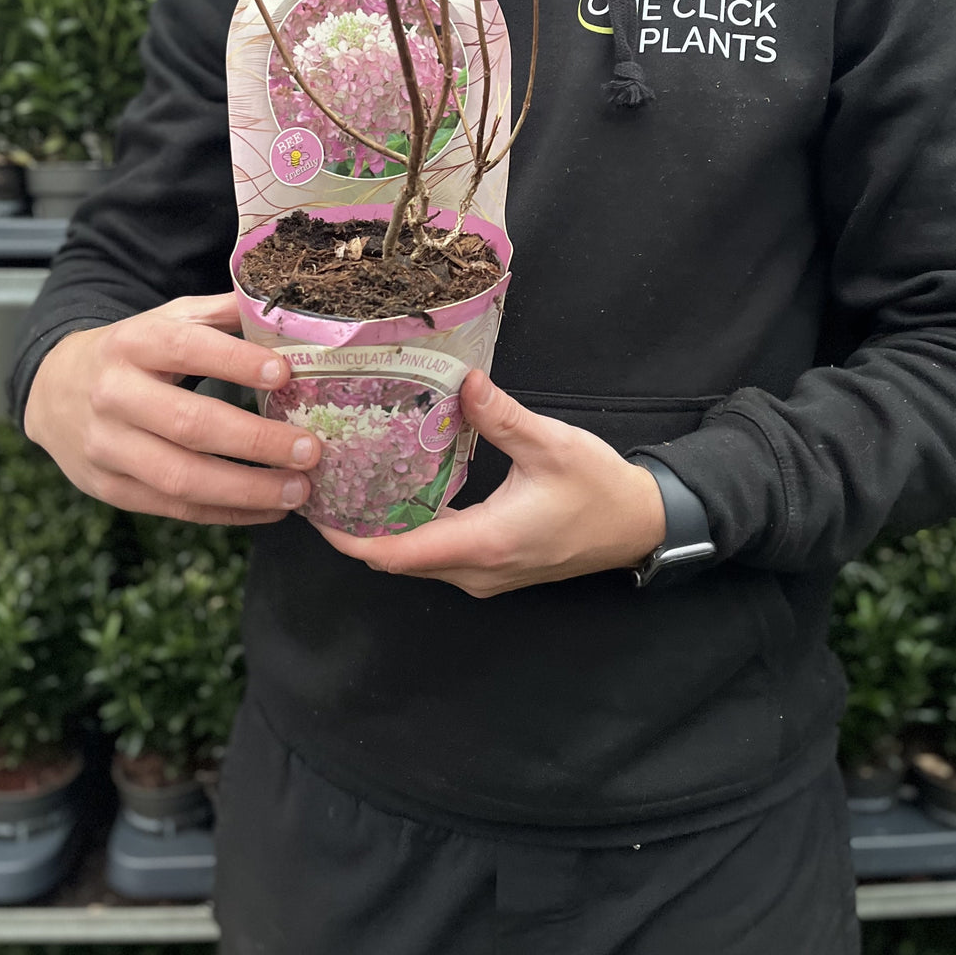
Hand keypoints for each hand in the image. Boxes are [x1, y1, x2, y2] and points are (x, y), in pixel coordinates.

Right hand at [24, 291, 319, 525]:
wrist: (54, 390)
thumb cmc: (132, 353)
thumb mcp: (168, 319)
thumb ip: (223, 313)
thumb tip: (289, 310)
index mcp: (133, 343)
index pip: (186, 348)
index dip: (235, 362)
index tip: (285, 373)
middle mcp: (114, 395)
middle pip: (189, 423)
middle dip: (256, 441)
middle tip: (310, 449)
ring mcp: (108, 447)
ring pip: (181, 477)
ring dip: (247, 490)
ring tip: (299, 490)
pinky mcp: (110, 488)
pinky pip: (174, 508)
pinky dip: (227, 513)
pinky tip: (270, 509)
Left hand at [313, 370, 666, 596]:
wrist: (638, 525)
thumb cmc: (599, 489)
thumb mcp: (551, 444)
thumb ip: (502, 416)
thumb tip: (463, 379)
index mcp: (484, 543)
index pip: (397, 554)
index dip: (349, 539)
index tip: (316, 510)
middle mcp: (477, 570)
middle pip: (398, 561)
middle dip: (357, 531)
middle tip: (327, 487)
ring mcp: (486, 575)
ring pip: (418, 563)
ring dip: (384, 534)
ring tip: (354, 488)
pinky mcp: (495, 569)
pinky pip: (439, 558)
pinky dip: (413, 534)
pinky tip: (402, 497)